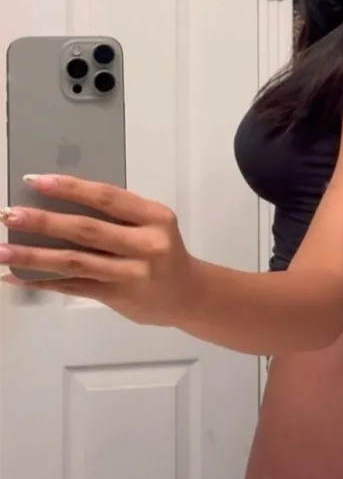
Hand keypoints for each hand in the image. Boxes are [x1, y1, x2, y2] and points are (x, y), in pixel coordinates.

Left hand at [0, 175, 193, 325]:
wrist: (188, 295)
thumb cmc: (163, 251)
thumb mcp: (153, 224)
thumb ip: (118, 215)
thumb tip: (58, 202)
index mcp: (154, 217)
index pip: (107, 197)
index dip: (70, 188)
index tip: (36, 181)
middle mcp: (146, 245)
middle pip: (86, 230)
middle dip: (43, 222)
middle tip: (8, 215)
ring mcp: (131, 274)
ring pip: (75, 262)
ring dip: (33, 256)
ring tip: (1, 250)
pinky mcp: (117, 297)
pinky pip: (73, 286)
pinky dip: (43, 281)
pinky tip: (17, 276)